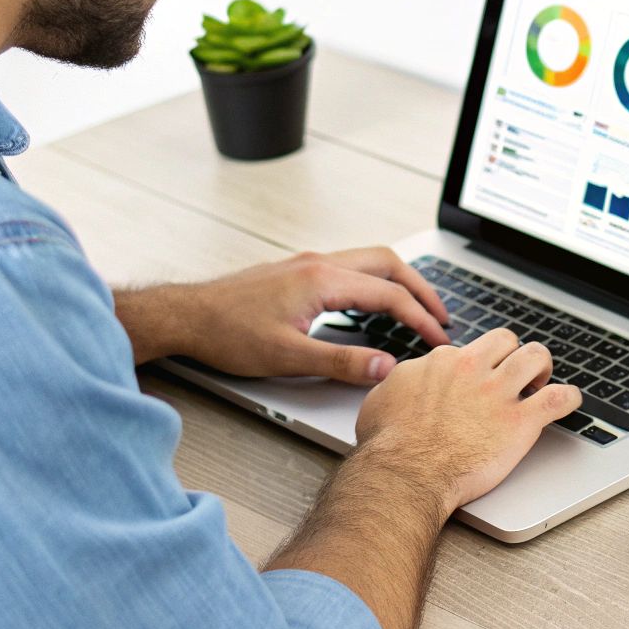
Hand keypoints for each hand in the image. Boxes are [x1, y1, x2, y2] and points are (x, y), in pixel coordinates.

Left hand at [120, 248, 449, 383]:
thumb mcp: (287, 357)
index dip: (420, 319)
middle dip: (421, 290)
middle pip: (389, 264)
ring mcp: (309, 264)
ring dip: (399, 283)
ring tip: (417, 309)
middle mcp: (320, 263)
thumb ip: (341, 362)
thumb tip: (385, 367)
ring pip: (371, 261)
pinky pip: (352, 268)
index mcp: (323, 280)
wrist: (187, 315)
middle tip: (441, 317)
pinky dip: (376, 283)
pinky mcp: (299, 271)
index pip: (389, 296)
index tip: (438, 340)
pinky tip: (374, 305)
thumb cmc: (227, 333)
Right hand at [355, 328, 582, 511]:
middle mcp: (473, 369)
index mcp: (443, 362)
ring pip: (536, 356)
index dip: (475, 366)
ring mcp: (498, 393)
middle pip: (507, 340)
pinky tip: (570, 402)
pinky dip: (570, 398)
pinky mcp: (520, 422)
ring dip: (543, 367)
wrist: (404, 473)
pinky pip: (559, 398)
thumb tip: (403, 379)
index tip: (476, 381)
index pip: (469, 350)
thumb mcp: (381, 398)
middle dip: (514, 354)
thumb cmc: (389, 444)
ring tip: (541, 383)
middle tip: (515, 375)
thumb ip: (401, 382)